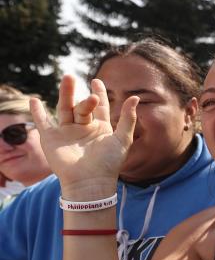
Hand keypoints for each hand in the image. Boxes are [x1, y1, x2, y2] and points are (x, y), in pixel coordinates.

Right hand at [31, 75, 136, 196]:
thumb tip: (135, 97)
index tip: (97, 81)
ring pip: (64, 109)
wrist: (90, 182)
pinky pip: (43, 122)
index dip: (98, 93)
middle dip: (79, 93)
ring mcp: (67, 132)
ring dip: (64, 94)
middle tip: (76, 78)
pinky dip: (37, 112)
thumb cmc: (109, 163)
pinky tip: (34, 100)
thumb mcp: (123, 138)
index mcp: (101, 127)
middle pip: (81, 105)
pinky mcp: (52, 139)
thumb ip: (128, 118)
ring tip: (67, 79)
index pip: (99, 106)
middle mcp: (83, 128)